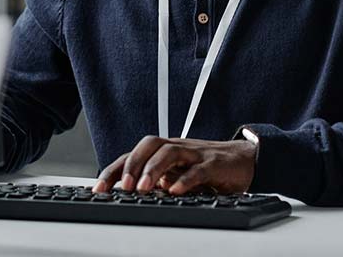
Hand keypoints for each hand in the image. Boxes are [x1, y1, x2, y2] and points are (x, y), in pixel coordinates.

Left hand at [91, 135, 256, 194]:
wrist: (244, 159)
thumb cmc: (205, 167)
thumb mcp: (175, 175)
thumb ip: (155, 182)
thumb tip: (127, 196)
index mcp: (163, 152)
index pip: (132, 156)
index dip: (113, 170)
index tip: (98, 189)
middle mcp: (176, 149)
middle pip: (148, 146)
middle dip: (131, 165)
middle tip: (122, 187)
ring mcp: (195, 154)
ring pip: (169, 153)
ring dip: (153, 170)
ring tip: (143, 188)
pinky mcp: (214, 164)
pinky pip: (198, 169)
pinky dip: (185, 180)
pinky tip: (175, 191)